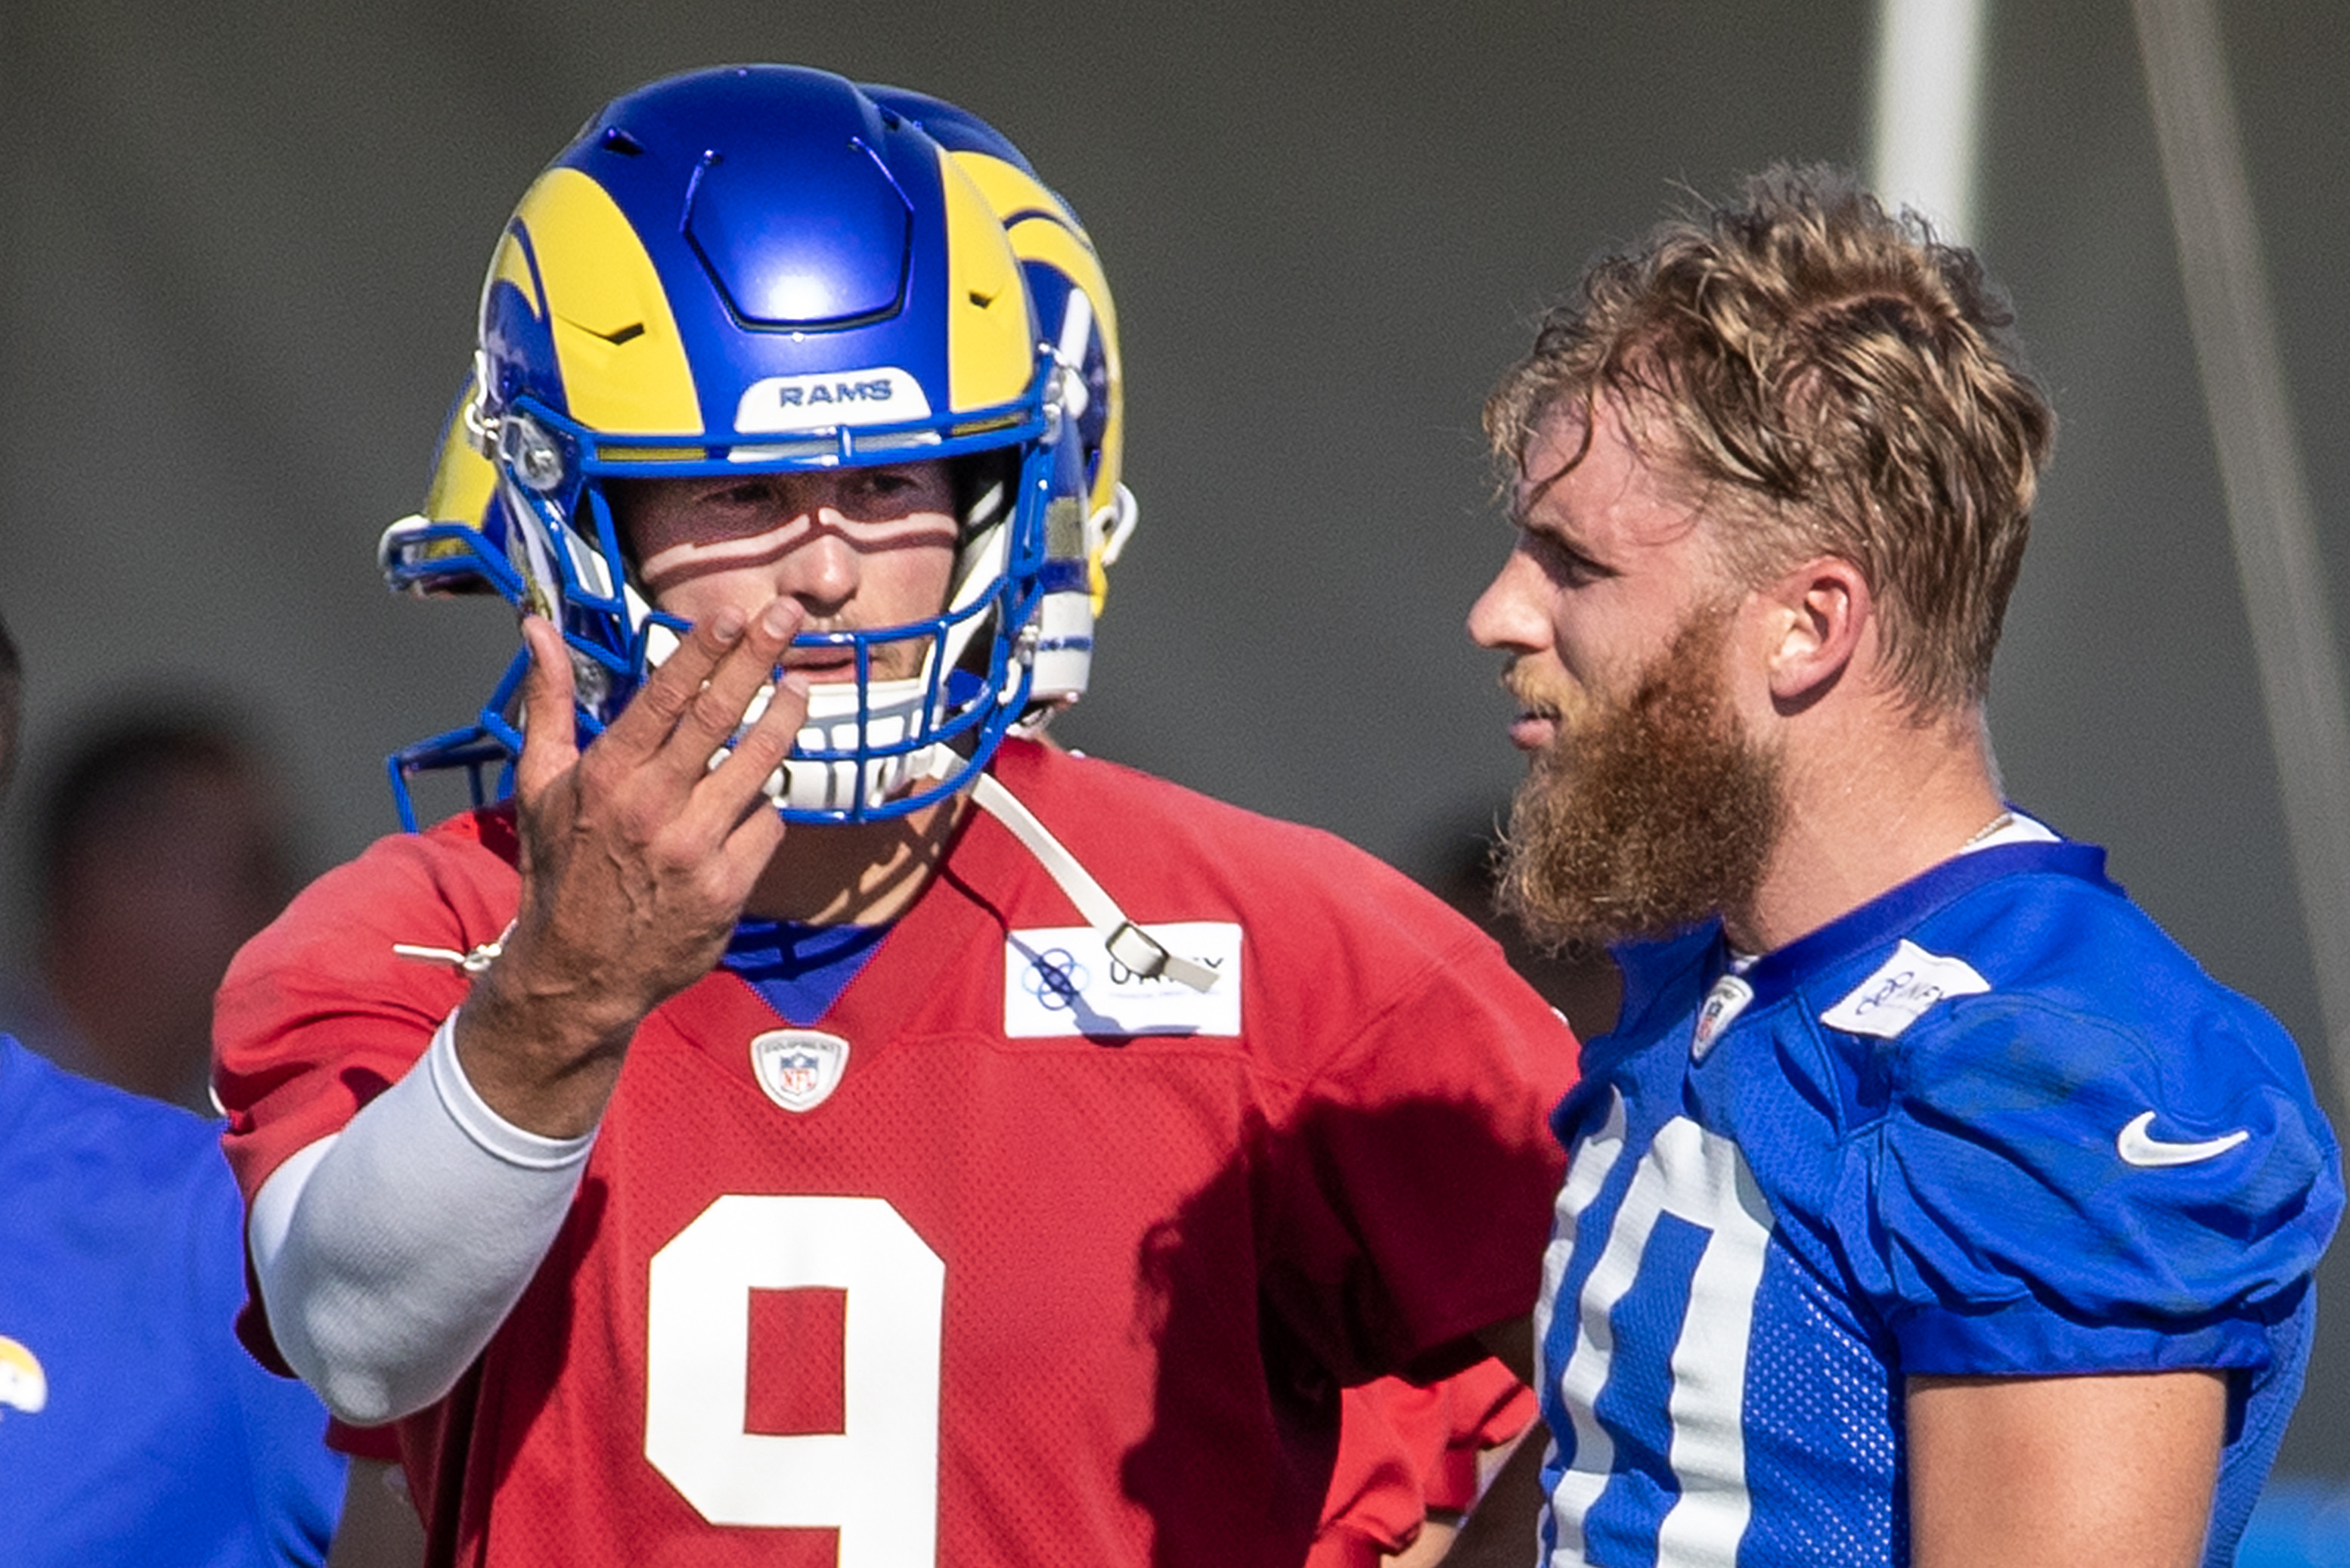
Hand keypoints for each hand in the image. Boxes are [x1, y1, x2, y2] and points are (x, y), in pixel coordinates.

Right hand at [454, 600, 811, 1136]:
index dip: (703, 652)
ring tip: (799, 688)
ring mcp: (694, 848)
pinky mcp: (728, 887)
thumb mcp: (539, 784)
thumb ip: (547, 702)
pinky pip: (766, 825)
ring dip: (783, 719)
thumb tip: (537, 627)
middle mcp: (651, 807)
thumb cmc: (560, 868)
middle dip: (758, 658)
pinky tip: (749, 806)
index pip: (664, 699)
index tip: (733, 613)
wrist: (577, 972)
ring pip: (758, 766)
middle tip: (789, 617)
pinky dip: (763, 810)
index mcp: (605, 776)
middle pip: (718, 717)